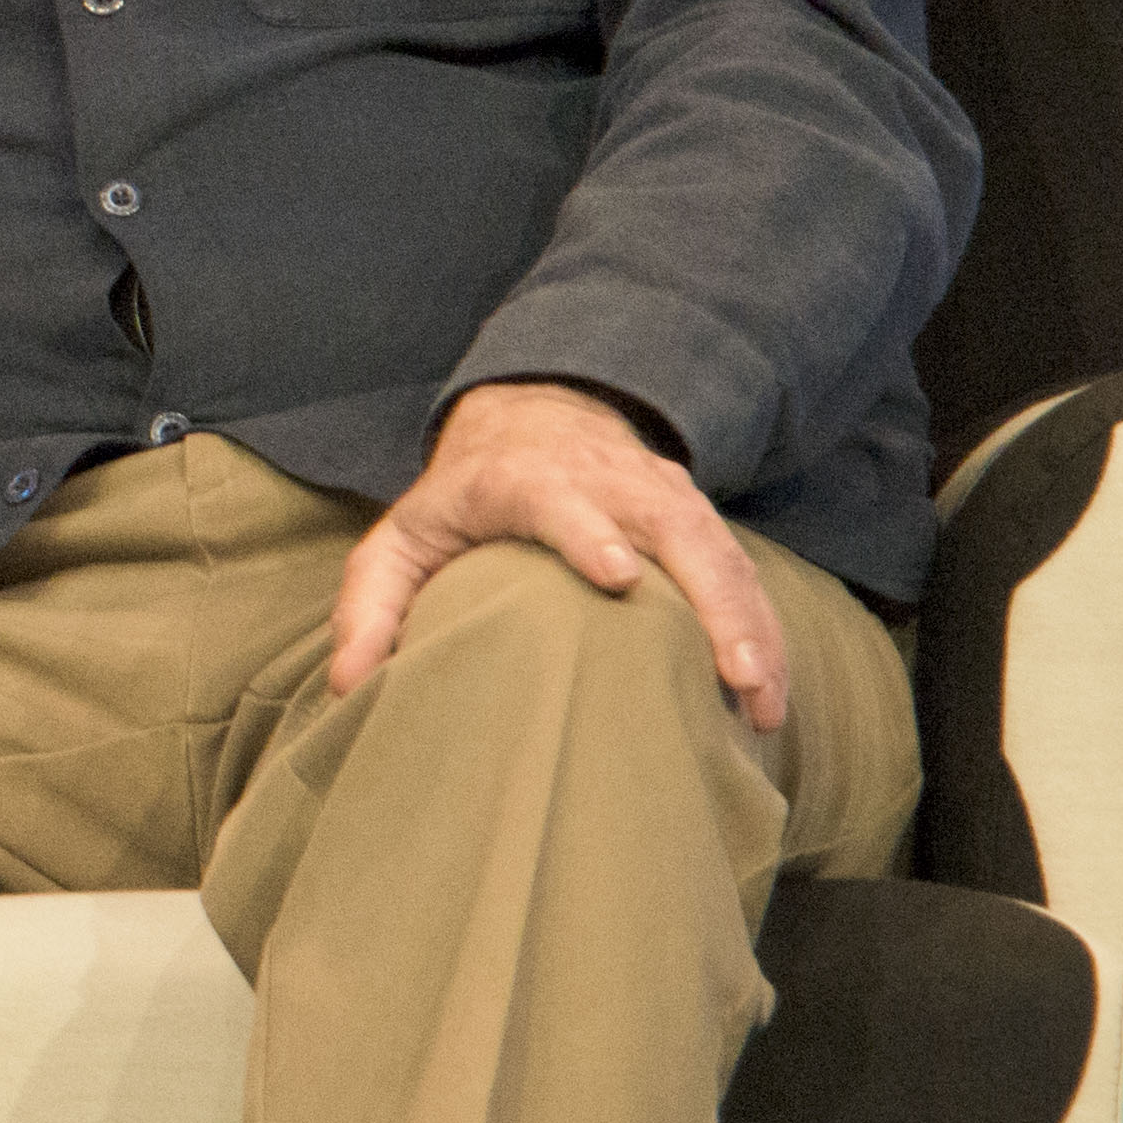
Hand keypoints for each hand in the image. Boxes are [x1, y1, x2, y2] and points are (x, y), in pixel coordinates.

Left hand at [324, 381, 790, 734]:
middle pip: (669, 529)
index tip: (618, 576)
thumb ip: (370, 608)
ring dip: (751, 625)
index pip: (558, 498)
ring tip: (764, 701)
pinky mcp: (694, 514)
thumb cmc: (459, 501)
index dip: (587, 532)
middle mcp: (604, 479)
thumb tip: (351, 687)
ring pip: (720, 552)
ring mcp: (659, 493)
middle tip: (736, 674)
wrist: (531, 420)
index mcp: (522, 481)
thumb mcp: (400, 542)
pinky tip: (771, 689)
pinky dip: (762, 627)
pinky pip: (740, 570)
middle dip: (709, 600)